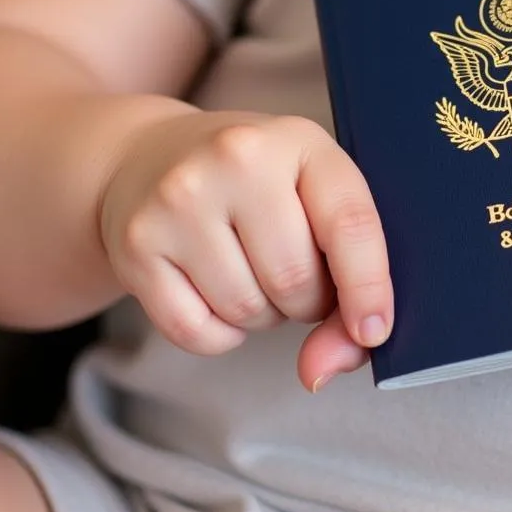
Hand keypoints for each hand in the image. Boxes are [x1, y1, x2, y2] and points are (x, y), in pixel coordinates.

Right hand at [99, 111, 392, 390]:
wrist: (149, 158)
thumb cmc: (254, 185)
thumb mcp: (312, 198)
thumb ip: (345, 284)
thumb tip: (321, 371)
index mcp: (299, 141)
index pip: (349, 224)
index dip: (368, 287)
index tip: (374, 329)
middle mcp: (236, 159)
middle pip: (295, 279)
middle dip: (308, 300)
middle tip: (295, 276)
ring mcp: (179, 199)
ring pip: (246, 310)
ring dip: (263, 315)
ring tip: (251, 271)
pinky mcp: (137, 245)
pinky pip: (195, 332)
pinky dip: (218, 333)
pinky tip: (215, 290)